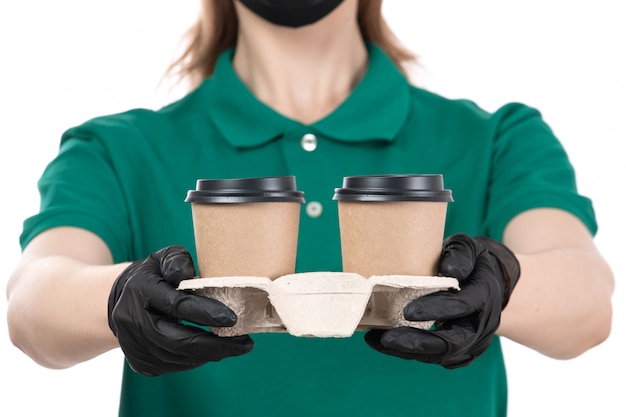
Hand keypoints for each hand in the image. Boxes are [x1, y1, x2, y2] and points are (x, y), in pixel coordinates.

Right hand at [108, 245, 253, 375]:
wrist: (122, 299)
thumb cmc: (155, 275)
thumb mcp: (164, 258)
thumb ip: (178, 261)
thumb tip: (189, 276)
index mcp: (140, 291)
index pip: (176, 305)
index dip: (205, 313)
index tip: (233, 318)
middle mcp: (132, 321)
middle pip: (178, 341)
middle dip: (215, 345)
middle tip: (245, 344)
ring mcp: (134, 346)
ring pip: (178, 358)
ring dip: (210, 355)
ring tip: (236, 346)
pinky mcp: (140, 363)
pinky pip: (174, 366)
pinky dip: (197, 359)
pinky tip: (214, 351)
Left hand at [365, 233, 519, 368]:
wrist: (484, 282)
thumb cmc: (468, 261)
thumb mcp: (466, 248)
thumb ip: (459, 255)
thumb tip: (450, 270)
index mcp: (485, 294)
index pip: (463, 306)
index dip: (437, 309)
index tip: (407, 311)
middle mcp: (482, 324)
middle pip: (453, 343)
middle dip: (419, 343)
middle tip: (387, 338)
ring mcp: (474, 343)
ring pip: (442, 356)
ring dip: (409, 351)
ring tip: (378, 341)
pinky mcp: (461, 353)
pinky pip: (436, 358)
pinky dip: (410, 354)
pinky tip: (385, 345)